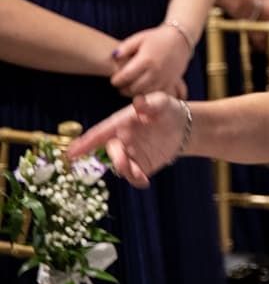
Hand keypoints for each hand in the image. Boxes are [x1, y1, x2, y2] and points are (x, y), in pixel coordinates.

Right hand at [68, 92, 186, 187]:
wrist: (184, 126)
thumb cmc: (167, 109)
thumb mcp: (161, 102)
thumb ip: (149, 103)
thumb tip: (138, 101)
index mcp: (121, 123)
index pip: (100, 132)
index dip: (85, 142)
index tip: (70, 153)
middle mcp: (121, 139)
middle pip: (111, 151)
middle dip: (115, 158)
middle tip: (122, 164)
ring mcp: (130, 153)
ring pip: (121, 166)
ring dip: (126, 171)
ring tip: (140, 176)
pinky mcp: (141, 165)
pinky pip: (134, 175)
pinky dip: (136, 180)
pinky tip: (145, 182)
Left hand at [110, 25, 191, 96]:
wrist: (180, 39)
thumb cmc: (157, 38)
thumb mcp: (139, 38)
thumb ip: (124, 48)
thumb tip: (113, 57)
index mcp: (146, 60)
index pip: (125, 77)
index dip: (116, 80)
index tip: (115, 79)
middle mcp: (155, 71)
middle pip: (133, 88)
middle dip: (124, 88)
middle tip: (122, 85)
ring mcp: (164, 78)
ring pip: (145, 94)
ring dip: (135, 93)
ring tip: (132, 87)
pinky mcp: (171, 83)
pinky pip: (158, 95)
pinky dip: (150, 95)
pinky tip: (145, 90)